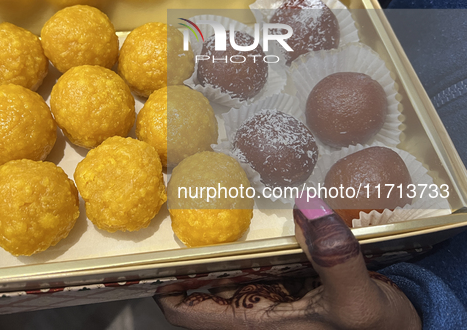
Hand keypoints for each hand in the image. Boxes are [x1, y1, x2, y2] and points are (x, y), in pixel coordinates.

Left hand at [155, 194, 420, 328]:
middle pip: (198, 285)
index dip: (164, 282)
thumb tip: (309, 206)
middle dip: (189, 251)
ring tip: (208, 199)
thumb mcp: (360, 304)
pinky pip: (254, 259)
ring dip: (217, 242)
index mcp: (255, 324)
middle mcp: (253, 311)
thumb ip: (335, 260)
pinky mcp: (285, 281)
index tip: (158, 245)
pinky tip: (253, 211)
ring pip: (224, 269)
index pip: (185, 312)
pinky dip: (249, 239)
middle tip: (180, 205)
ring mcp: (268, 295)